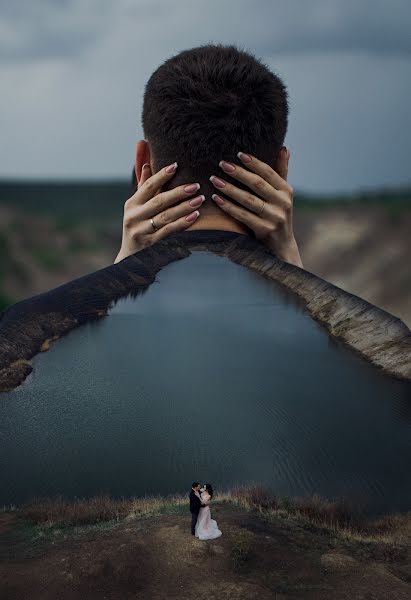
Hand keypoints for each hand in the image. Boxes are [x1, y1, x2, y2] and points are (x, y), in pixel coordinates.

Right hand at [114, 162, 204, 262]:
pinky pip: (169, 231)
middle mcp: (134, 216)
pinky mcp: (150, 243)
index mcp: (132, 204)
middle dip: (179, 192)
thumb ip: (143, 186)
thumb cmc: (138, 225)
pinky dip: (182, 223)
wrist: (130, 256)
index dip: (161, 175)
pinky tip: (194, 216)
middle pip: (159, 201)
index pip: (148, 186)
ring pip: (166, 216)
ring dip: (184, 207)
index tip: (176, 165)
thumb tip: (147, 163)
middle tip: (196, 185)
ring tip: (200, 199)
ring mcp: (142, 231)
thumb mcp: (137, 207)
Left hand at [209, 150, 302, 267]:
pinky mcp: (265, 230)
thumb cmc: (277, 216)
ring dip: (230, 189)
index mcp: (287, 191)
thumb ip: (281, 172)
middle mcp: (283, 203)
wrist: (282, 248)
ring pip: (248, 200)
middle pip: (257, 184)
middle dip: (238, 173)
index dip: (254, 163)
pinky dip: (229, 207)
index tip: (238, 154)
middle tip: (221, 163)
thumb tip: (284, 148)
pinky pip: (243, 216)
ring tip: (214, 180)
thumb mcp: (283, 196)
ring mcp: (274, 217)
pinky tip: (217, 199)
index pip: (269, 173)